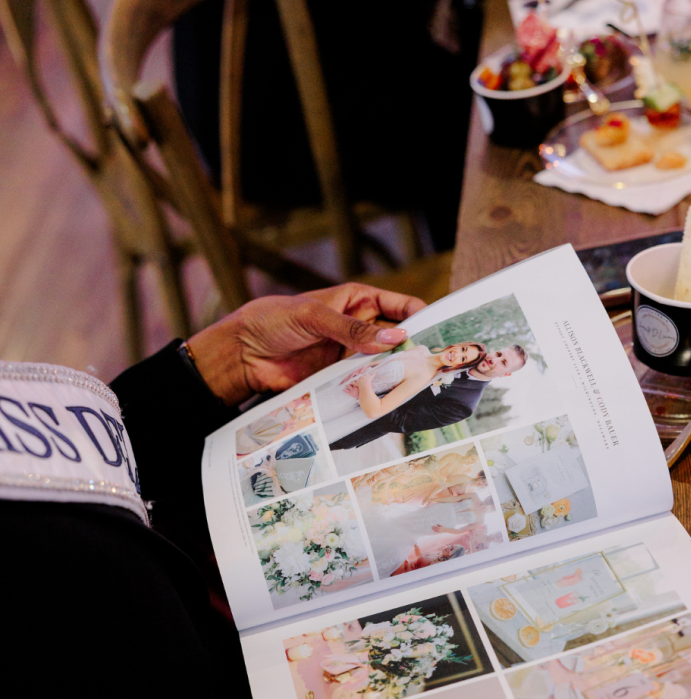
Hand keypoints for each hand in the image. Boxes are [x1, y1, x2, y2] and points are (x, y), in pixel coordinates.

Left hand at [187, 284, 425, 405]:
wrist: (243, 354)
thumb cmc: (273, 320)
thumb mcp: (314, 317)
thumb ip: (353, 329)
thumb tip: (394, 338)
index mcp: (359, 301)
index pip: (402, 306)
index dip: (422, 316)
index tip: (439, 331)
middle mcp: (360, 328)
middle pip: (398, 338)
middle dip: (414, 349)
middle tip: (434, 363)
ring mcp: (351, 355)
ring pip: (384, 364)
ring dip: (397, 373)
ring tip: (418, 383)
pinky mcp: (340, 379)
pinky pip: (365, 384)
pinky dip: (377, 390)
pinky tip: (390, 397)